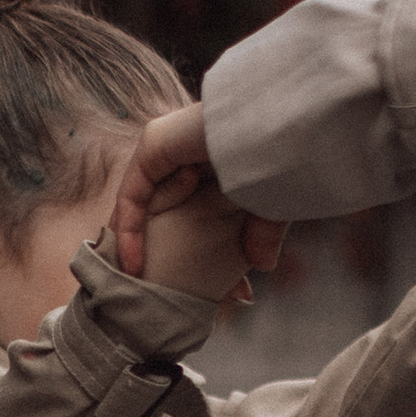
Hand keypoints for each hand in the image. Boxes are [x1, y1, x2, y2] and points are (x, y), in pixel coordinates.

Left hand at [112, 103, 285, 284]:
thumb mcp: (270, 207)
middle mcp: (192, 146)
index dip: (194, 246)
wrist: (284, 127)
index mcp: (221, 155)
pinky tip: (134, 264)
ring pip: (143, 198)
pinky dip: (129, 229)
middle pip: (163, 203)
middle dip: (157, 250)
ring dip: (133, 241)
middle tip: (152, 289)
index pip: (194, 204)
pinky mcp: (156, 142)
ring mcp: (172, 140)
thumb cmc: (286, 161)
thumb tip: (263, 266)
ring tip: (133, 282)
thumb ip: (262, 233)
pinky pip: (134, 192)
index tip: (197, 280)